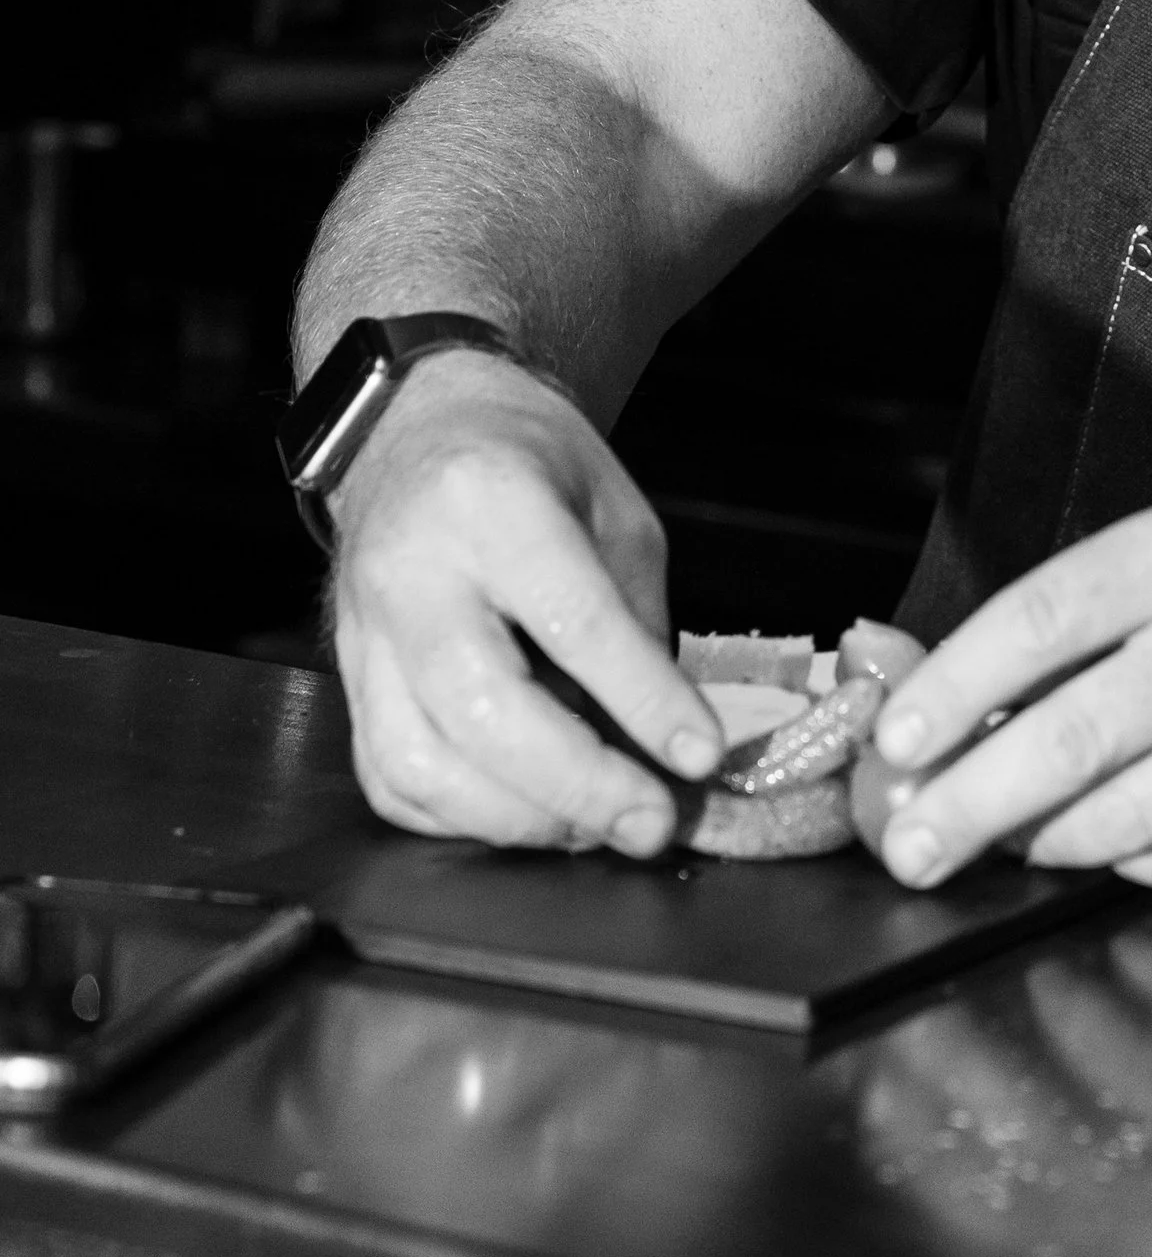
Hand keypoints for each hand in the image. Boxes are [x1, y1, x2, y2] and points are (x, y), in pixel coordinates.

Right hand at [328, 348, 720, 856]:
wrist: (420, 427)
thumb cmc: (534, 464)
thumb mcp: (615, 511)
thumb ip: (635, 620)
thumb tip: (665, 740)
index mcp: (494, 503)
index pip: (573, 619)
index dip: (642, 698)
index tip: (700, 755)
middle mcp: (413, 570)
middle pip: (481, 706)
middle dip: (576, 784)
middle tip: (650, 823)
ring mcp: (364, 632)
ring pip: (418, 762)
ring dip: (516, 819)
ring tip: (594, 828)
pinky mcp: (346, 678)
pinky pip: (388, 777)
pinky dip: (459, 818)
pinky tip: (525, 814)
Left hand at [865, 481, 1151, 889]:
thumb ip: (1105, 606)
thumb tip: (971, 695)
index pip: (1039, 620)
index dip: (952, 690)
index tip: (896, 739)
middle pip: (1068, 738)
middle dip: (967, 803)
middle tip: (909, 839)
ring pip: (1125, 816)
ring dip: (1042, 840)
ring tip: (1004, 839)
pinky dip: (1133, 860)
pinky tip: (1106, 845)